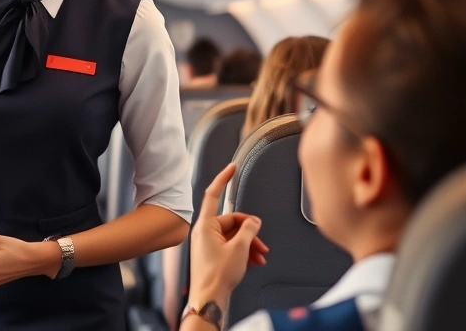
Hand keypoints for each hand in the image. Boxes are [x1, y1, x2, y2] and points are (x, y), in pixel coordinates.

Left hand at [188, 163, 268, 305]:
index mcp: (206, 225)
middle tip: (261, 244)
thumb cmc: (217, 276)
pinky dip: (243, 252)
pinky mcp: (212, 255)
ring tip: (260, 256)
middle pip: (232, 222)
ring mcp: (207, 244)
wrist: (210, 298)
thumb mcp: (240, 248)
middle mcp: (204, 232)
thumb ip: (249, 230)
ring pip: (233, 236)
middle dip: (249, 232)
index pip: (213, 194)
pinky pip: (230, 246)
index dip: (223, 179)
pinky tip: (253, 261)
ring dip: (249, 244)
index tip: (230, 167)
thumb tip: (254, 221)